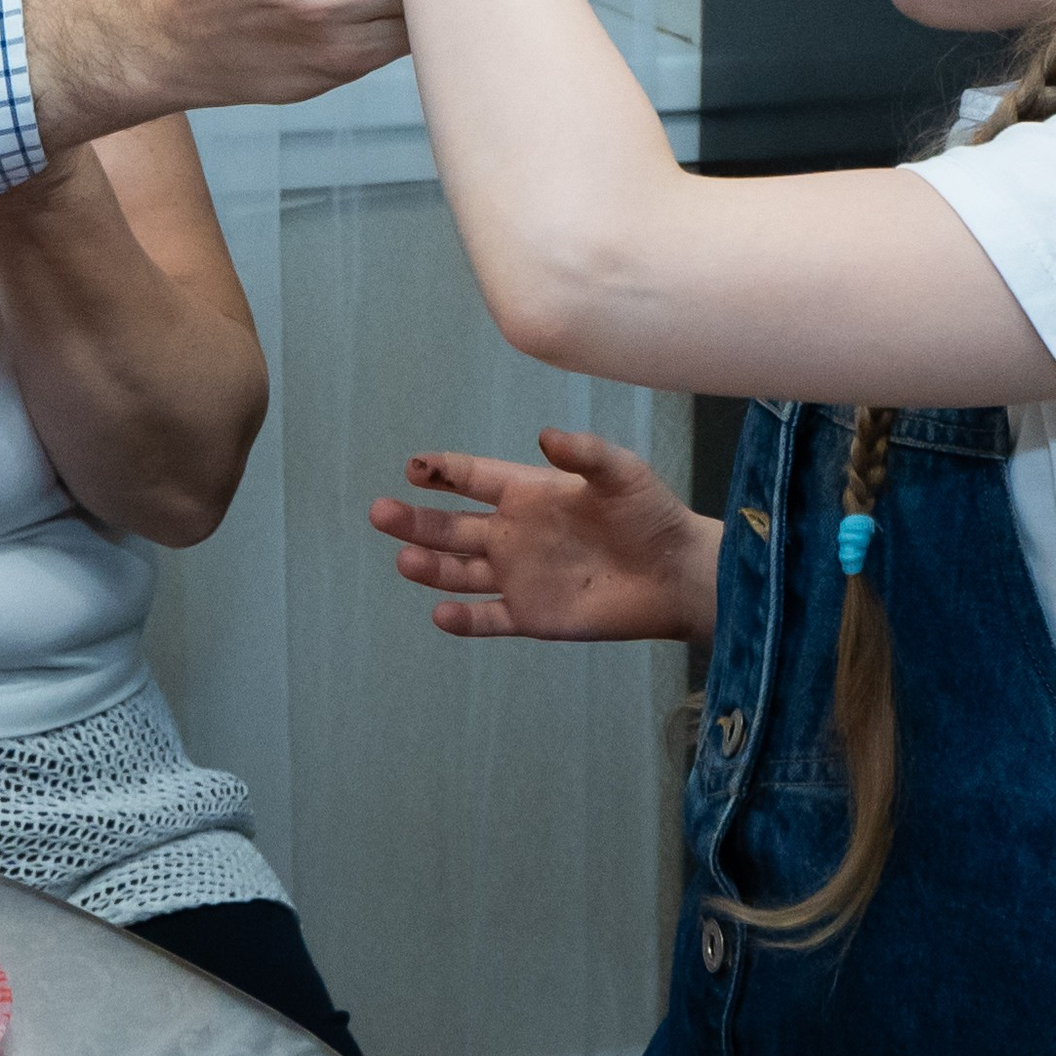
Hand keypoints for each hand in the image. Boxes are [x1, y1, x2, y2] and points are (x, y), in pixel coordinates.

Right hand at [369, 429, 718, 642]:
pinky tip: (441, 613)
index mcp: (527, 492)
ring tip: (405, 561)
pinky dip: (464, 619)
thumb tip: (544, 436)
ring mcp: (519, 575)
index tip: (415, 468)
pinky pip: (489, 617)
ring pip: (460, 571)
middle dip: (415, 519)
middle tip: (379, 512)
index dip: (441, 471)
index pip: (471, 477)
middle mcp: (513, 533)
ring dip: (430, 567)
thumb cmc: (651, 514)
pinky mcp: (533, 614)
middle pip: (451, 525)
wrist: (677, 574)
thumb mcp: (622, 473)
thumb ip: (584, 453)